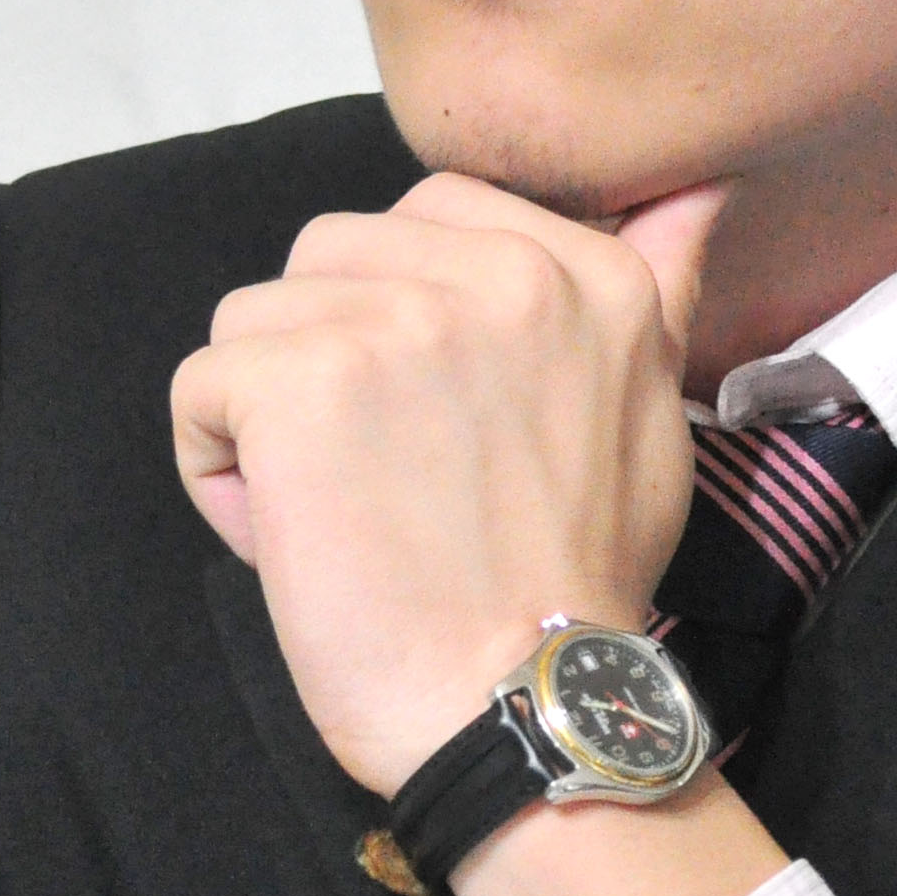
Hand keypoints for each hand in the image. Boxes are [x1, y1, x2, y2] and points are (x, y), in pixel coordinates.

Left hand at [171, 173, 724, 792]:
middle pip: (330, 253)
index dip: (397, 311)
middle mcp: (503, 272)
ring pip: (256, 318)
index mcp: (589, 273)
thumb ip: (658, 292)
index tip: (433, 418)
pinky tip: (285, 533)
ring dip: (267, 416)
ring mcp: (397, 319)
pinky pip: (201, 384)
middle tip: (379, 475)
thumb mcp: (654, 416)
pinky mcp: (301, 380)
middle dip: (324, 356)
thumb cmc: (576, 584)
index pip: (432, 211)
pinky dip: (216, 467)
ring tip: (334, 510)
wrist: (518, 705)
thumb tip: (696, 190)